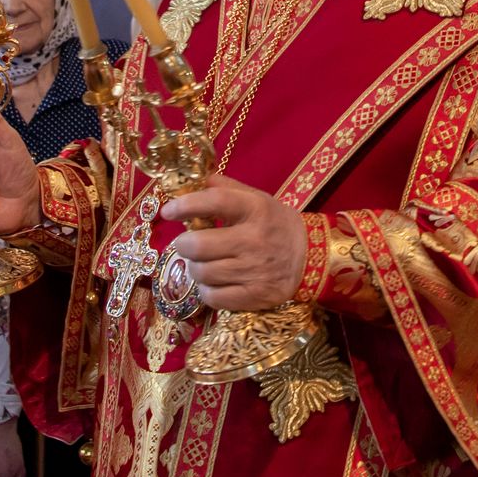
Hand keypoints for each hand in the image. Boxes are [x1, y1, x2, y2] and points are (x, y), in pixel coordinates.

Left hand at [163, 176, 308, 312]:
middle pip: (199, 245)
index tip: (167, 211)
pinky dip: (206, 290)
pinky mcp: (255, 295)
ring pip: (202, 273)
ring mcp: (255, 270)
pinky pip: (213, 297)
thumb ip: (225, 188)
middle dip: (183, 245)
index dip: (185, 205)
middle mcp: (254, 239)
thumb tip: (193, 179)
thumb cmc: (275, 224)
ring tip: (202, 263)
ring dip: (194, 268)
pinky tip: (213, 282)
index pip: (213, 202)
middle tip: (186, 244)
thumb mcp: (257, 199)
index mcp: (255, 209)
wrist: (310, 256)